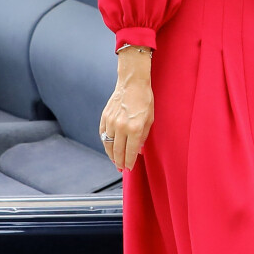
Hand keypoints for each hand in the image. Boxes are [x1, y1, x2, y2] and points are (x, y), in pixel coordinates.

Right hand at [99, 47, 153, 170]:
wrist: (132, 83)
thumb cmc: (144, 100)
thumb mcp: (149, 119)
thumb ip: (143, 137)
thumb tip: (138, 151)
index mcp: (135, 128)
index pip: (130, 152)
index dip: (129, 163)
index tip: (129, 168)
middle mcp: (121, 127)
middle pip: (118, 152)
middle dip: (120, 163)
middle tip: (121, 169)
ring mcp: (111, 122)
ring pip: (108, 145)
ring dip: (111, 156)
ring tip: (115, 162)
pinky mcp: (104, 117)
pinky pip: (103, 135)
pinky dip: (106, 143)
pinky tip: (109, 148)